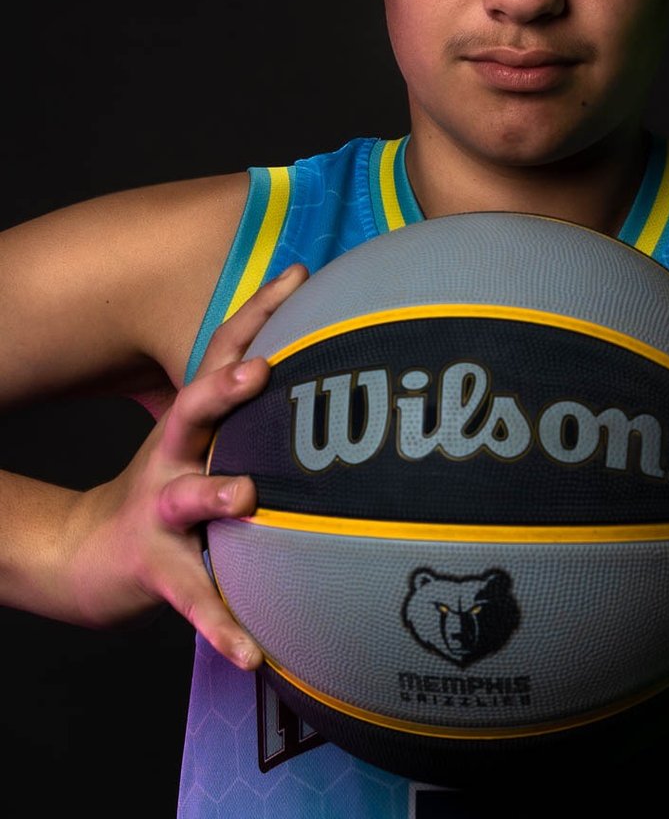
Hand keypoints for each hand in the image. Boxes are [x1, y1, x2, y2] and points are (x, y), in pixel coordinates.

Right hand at [65, 263, 308, 668]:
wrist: (91, 554)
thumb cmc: (171, 486)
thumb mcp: (203, 437)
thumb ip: (250, 404)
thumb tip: (319, 359)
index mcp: (195, 422)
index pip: (224, 354)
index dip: (259, 311)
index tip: (301, 273)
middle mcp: (176, 456)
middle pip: (193, 410)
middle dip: (224, 388)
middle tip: (261, 371)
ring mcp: (161, 513)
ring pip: (188, 500)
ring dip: (216, 496)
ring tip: (248, 497)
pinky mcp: (158, 569)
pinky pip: (195, 599)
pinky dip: (222, 626)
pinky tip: (253, 653)